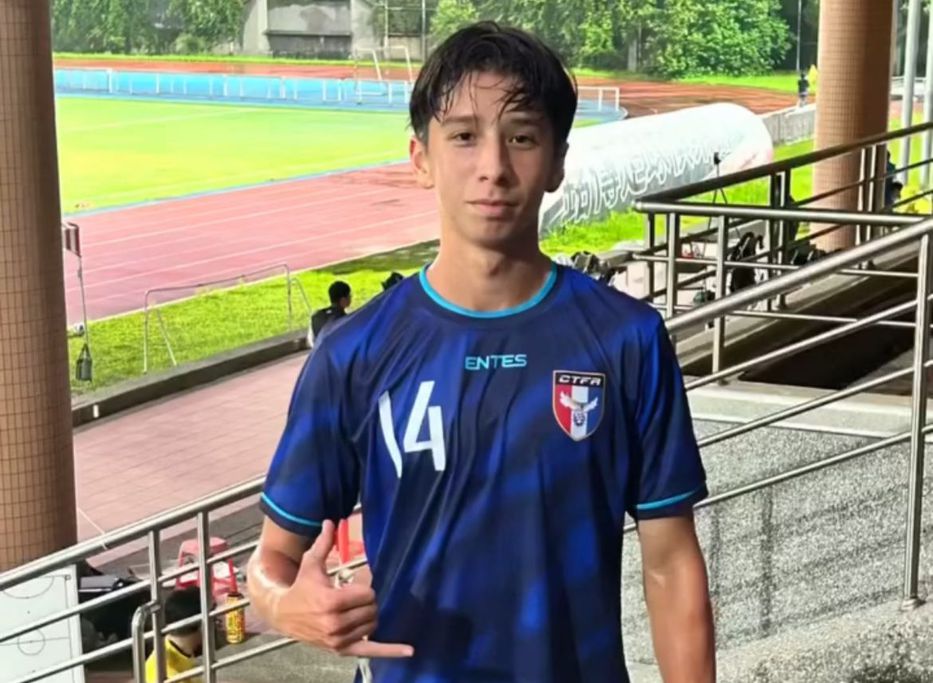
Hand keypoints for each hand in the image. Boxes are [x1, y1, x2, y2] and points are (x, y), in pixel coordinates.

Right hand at [274, 520, 413, 658]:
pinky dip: (390, 651)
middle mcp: (335, 623)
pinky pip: (370, 651)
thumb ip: (323, 544)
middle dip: (366, 601)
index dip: (364, 586)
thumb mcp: (311, 564)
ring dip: (368, 616)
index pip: (367, 594)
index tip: (353, 582)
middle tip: (353, 596)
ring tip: (353, 609)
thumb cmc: (301, 587)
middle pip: (372, 609)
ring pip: (373, 625)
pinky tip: (410, 650)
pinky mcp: (341, 650)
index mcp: (331, 601)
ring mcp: (338, 640)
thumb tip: (330, 521)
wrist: (284, 615)